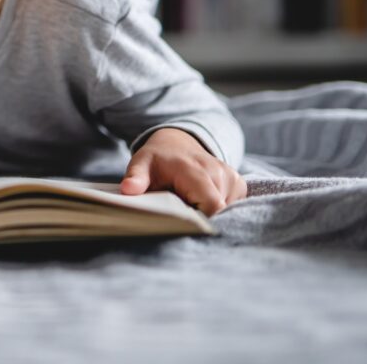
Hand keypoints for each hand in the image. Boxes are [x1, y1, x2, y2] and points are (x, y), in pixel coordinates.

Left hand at [120, 127, 246, 214]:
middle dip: (202, 218)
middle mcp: (217, 171)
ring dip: (209, 212)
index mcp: (194, 170)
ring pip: (227, 210)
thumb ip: (136, 178)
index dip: (201, 220)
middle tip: (182, 212)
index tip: (184, 224)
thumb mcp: (141, 164)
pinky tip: (201, 199)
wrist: (176, 143)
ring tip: (189, 202)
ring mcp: (231, 176)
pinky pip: (233, 204)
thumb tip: (128, 190)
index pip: (212, 205)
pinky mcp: (238, 182)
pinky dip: (218, 207)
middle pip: (220, 211)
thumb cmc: (157, 159)